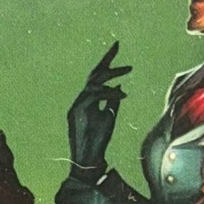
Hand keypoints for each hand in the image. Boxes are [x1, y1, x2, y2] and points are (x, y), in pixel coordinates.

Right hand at [67, 43, 130, 177]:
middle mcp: (81, 99)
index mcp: (89, 100)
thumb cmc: (98, 140)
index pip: (97, 77)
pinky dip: (109, 93)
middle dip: (106, 59)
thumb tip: (119, 86)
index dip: (107, 61)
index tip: (116, 46)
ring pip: (93, 83)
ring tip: (127, 70)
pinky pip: (94, 96)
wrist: (88, 158)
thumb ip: (112, 101)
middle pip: (93, 75)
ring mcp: (77, 105)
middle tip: (117, 45)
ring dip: (111, 75)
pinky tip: (122, 94)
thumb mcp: (109, 116)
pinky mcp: (76, 112)